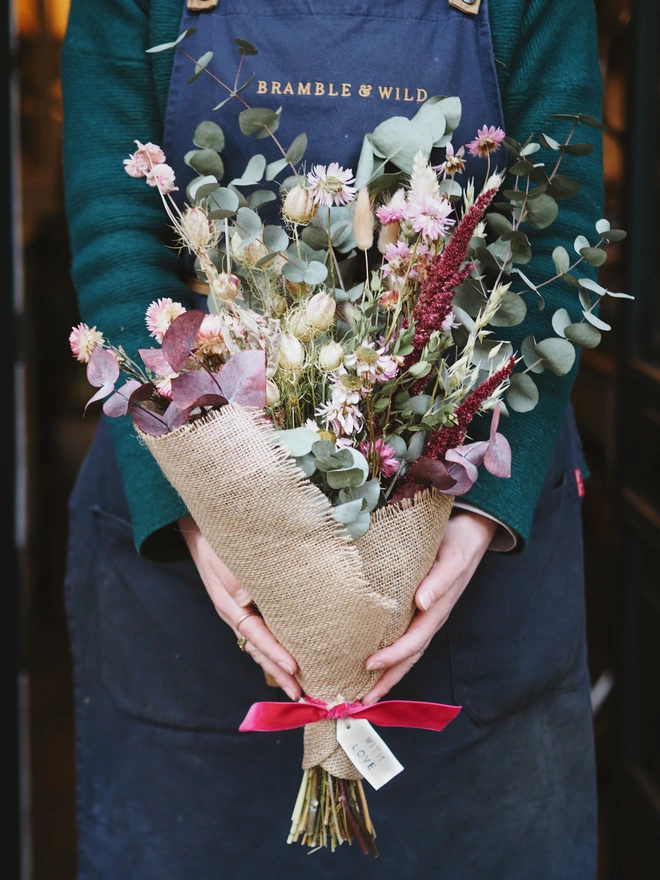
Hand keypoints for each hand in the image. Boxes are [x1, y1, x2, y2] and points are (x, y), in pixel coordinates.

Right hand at [178, 515, 301, 701]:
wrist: (201, 530)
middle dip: (279, 672)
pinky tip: (288, 655)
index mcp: (230, 606)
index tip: (295, 668)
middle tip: (300, 694)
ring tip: (297, 684)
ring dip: (277, 664)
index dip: (275, 653)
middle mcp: (235, 613)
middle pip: (259, 649)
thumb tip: (249, 601)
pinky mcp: (245, 605)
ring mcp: (239, 612)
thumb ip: (237, 582)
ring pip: (260, 644)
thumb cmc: (217, 543)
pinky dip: (274, 646)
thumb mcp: (225, 560)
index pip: (257, 636)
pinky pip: (261, 632)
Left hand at [361, 510, 496, 704]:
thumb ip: (439, 581)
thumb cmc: (460, 541)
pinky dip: (389, 653)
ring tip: (363, 691)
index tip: (368, 664)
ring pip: (406, 651)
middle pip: (408, 657)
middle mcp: (430, 617)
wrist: (472, 529)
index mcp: (437, 610)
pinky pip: (403, 635)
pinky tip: (372, 658)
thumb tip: (422, 603)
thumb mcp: (452, 557)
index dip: (392, 657)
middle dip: (386, 680)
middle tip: (360, 701)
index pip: (412, 642)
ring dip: (387, 673)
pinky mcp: (419, 606)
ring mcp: (426, 614)